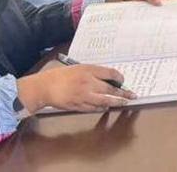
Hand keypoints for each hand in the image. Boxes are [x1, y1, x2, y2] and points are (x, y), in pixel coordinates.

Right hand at [16, 64, 136, 112]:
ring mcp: (83, 96)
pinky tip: (106, 107)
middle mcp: (87, 83)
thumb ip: (93, 73)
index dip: (120, 78)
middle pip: (111, 89)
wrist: (44, 87)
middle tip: (132, 95)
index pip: (110, 73)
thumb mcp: (78, 68)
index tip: (123, 80)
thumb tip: (108, 79)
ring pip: (105, 101)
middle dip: (123, 93)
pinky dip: (102, 108)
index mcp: (88, 70)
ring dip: (116, 102)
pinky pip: (94, 108)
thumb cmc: (60, 76)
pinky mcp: (78, 105)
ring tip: (123, 102)